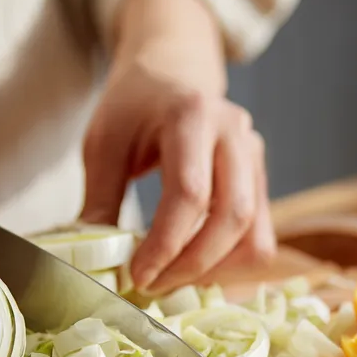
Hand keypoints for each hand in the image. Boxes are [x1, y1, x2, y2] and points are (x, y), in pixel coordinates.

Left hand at [81, 0, 275, 292]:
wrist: (174, 69)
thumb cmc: (135, 104)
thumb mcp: (104, 142)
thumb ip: (101, 199)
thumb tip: (94, 263)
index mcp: (193, 115)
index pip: (190, 193)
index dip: (164, 244)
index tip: (136, 275)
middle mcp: (235, 134)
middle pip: (231, 217)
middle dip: (190, 265)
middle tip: (151, 286)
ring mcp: (256, 157)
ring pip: (254, 235)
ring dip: (214, 271)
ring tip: (171, 280)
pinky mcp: (261, 181)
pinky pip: (259, 237)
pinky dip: (229, 264)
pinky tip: (192, 268)